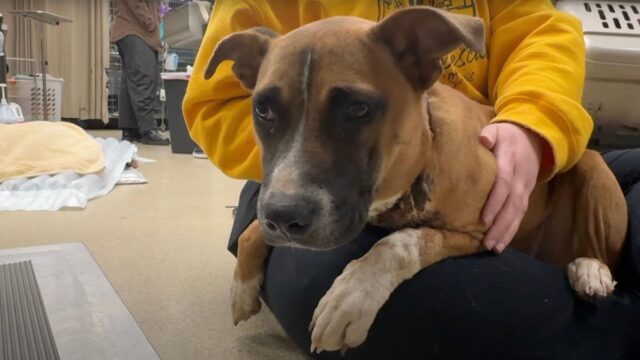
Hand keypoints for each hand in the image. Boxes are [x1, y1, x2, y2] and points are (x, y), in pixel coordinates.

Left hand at [479, 122, 542, 252]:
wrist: (535, 137)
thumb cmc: (507, 135)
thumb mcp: (497, 128)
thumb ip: (489, 134)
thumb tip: (482, 139)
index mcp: (510, 161)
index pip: (503, 184)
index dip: (495, 202)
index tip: (484, 219)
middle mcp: (520, 178)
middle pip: (511, 205)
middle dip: (500, 225)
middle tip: (487, 243)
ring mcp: (525, 188)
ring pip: (517, 213)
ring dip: (506, 232)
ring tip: (494, 248)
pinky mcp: (526, 195)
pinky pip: (520, 215)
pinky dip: (511, 230)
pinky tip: (502, 244)